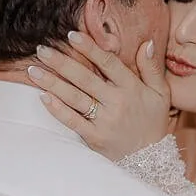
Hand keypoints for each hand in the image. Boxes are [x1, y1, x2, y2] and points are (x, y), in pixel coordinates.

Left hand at [29, 31, 171, 161]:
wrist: (153, 160)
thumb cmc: (154, 122)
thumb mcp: (161, 94)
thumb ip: (152, 68)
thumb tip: (145, 43)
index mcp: (131, 88)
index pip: (108, 63)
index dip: (89, 48)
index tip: (71, 35)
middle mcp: (117, 103)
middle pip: (85, 78)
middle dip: (61, 62)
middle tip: (41, 49)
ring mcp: (105, 121)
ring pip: (75, 98)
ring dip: (53, 83)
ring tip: (33, 71)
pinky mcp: (95, 138)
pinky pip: (73, 121)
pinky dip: (58, 109)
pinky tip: (43, 97)